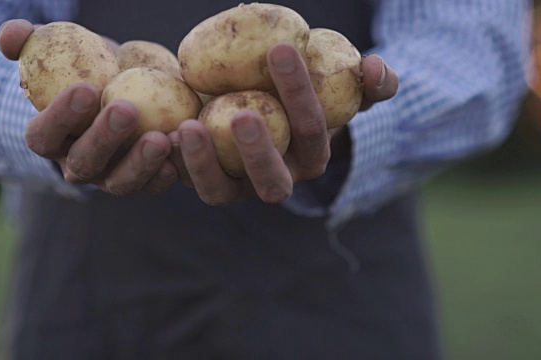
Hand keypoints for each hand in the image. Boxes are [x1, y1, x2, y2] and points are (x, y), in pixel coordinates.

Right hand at [0, 19, 177, 194]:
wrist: (120, 91)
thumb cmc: (83, 68)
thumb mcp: (55, 51)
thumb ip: (29, 40)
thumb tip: (13, 35)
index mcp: (50, 138)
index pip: (44, 135)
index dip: (60, 116)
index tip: (85, 88)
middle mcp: (77, 165)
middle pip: (84, 161)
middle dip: (104, 138)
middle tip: (126, 110)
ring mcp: (110, 177)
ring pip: (120, 181)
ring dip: (140, 162)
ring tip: (161, 138)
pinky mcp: (143, 181)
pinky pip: (153, 184)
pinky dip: (167, 172)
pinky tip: (180, 154)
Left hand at [169, 43, 397, 204]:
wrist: (263, 109)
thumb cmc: (304, 95)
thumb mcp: (341, 86)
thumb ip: (368, 81)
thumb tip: (376, 69)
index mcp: (313, 157)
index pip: (313, 130)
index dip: (301, 93)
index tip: (280, 49)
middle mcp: (278, 180)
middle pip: (273, 180)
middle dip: (260, 151)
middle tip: (242, 115)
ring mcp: (239, 187)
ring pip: (223, 192)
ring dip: (206, 165)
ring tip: (189, 127)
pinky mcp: (207, 182)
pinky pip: (189, 181)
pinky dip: (176, 163)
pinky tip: (165, 134)